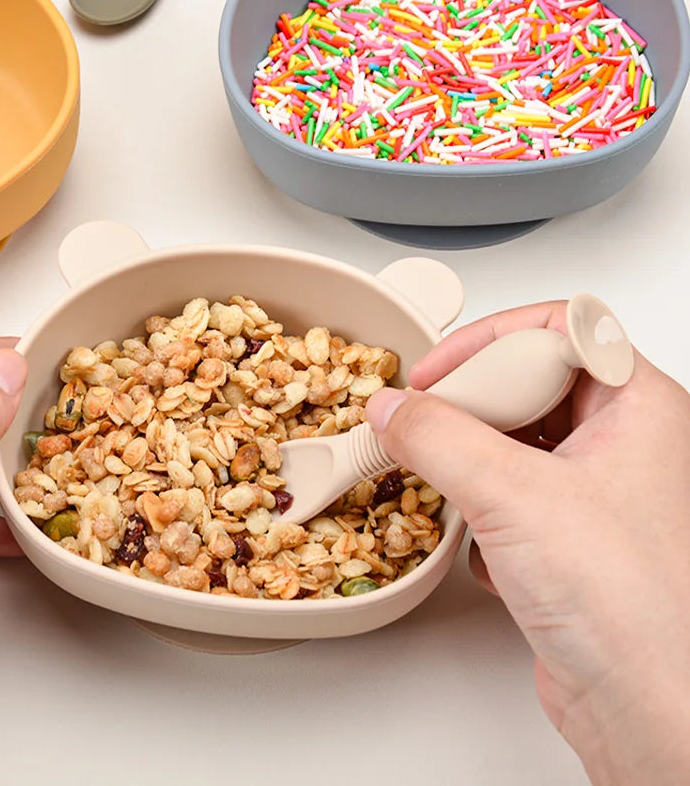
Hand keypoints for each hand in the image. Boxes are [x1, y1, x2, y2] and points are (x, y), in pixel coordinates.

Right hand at [366, 303, 689, 784]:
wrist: (650, 712)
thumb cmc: (635, 608)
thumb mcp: (513, 494)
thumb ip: (437, 437)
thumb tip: (391, 409)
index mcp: (638, 408)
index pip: (556, 331)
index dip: (489, 341)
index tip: (438, 370)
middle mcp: (623, 443)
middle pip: (527, 383)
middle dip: (467, 403)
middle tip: (422, 419)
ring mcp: (596, 493)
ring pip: (512, 442)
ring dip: (465, 458)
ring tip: (435, 475)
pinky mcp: (568, 539)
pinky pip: (506, 493)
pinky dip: (477, 507)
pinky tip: (474, 539)